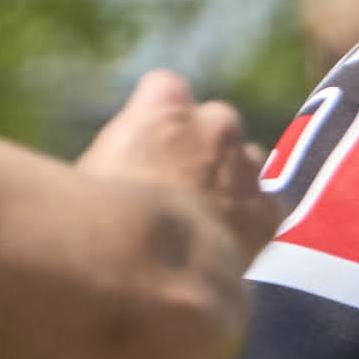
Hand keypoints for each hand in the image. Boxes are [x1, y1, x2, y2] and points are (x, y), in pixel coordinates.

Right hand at [79, 66, 266, 259]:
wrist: (156, 269)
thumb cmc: (103, 218)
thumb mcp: (90, 170)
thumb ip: (116, 152)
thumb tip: (113, 164)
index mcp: (164, 104)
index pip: (164, 89)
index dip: (154, 121)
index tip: (143, 148)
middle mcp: (215, 122)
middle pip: (213, 123)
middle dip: (199, 149)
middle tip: (174, 188)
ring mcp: (247, 163)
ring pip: (245, 162)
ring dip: (229, 182)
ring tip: (204, 219)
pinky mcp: (267, 209)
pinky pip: (267, 206)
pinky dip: (252, 220)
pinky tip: (231, 243)